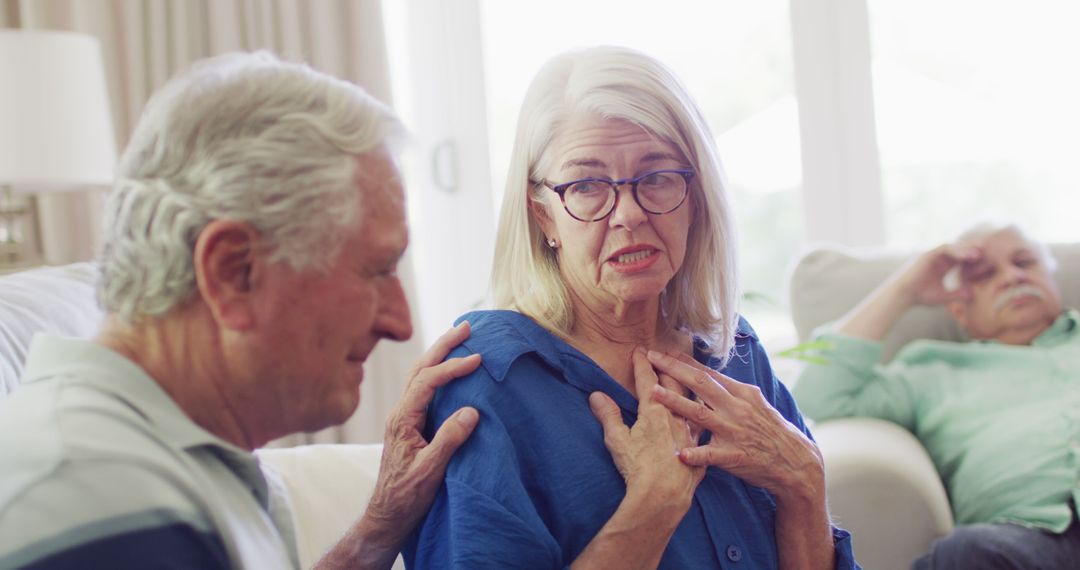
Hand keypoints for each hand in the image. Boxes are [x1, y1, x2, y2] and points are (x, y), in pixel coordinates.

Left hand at [357, 322, 481, 561]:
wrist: (387, 516)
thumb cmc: (406, 497)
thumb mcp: (430, 471)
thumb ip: (449, 440)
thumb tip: (471, 410)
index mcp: (402, 420)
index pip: (427, 382)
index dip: (452, 367)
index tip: (477, 359)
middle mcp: (400, 413)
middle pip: (420, 368)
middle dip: (443, 346)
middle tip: (467, 327)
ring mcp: (404, 417)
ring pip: (419, 375)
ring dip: (439, 354)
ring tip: (459, 337)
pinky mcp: (411, 424)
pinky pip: (424, 388)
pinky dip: (438, 372)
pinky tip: (450, 369)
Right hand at [588, 347, 703, 509]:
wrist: (664, 496)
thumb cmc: (638, 468)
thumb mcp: (616, 441)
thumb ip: (608, 415)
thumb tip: (596, 395)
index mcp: (654, 411)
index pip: (647, 380)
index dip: (642, 363)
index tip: (639, 350)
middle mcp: (675, 415)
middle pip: (674, 383)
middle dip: (668, 365)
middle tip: (664, 354)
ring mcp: (690, 431)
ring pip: (694, 399)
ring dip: (690, 385)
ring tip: (690, 373)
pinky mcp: (700, 447)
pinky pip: (704, 424)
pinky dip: (703, 412)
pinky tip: (706, 411)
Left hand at [646, 350, 823, 503]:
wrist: (797, 462)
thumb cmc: (773, 431)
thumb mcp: (756, 404)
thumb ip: (731, 391)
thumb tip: (708, 375)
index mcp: (742, 394)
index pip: (709, 374)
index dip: (685, 362)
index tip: (665, 351)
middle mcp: (737, 408)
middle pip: (701, 385)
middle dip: (674, 370)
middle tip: (652, 358)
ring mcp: (735, 431)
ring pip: (701, 414)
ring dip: (676, 403)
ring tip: (654, 394)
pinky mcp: (736, 456)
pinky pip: (712, 454)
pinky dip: (696, 454)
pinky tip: (680, 454)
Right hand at [895, 243, 981, 305]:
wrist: (904, 295)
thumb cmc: (921, 296)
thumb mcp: (944, 296)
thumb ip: (958, 294)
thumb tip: (973, 294)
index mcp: (943, 266)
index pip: (962, 259)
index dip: (974, 260)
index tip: (988, 263)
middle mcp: (939, 258)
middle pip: (960, 250)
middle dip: (973, 250)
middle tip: (990, 252)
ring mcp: (933, 255)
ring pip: (954, 247)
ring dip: (967, 249)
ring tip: (980, 253)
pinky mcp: (928, 254)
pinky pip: (945, 249)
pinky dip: (957, 251)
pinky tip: (967, 256)